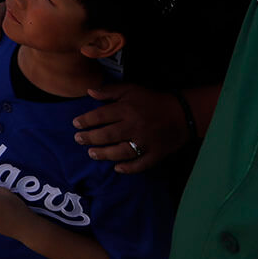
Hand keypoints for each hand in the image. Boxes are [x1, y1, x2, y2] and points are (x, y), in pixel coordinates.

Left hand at [72, 84, 188, 172]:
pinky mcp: (156, 154)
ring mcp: (146, 142)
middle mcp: (135, 126)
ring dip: (105, 154)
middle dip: (90, 138)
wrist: (181, 113)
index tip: (75, 124)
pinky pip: (140, 164)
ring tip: (92, 154)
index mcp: (127, 109)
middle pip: (108, 135)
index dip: (86, 120)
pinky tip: (117, 168)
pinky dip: (128, 168)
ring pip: (121, 152)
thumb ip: (109, 91)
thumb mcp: (130, 90)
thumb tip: (89, 91)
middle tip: (78, 140)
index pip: (101, 116)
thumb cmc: (151, 100)